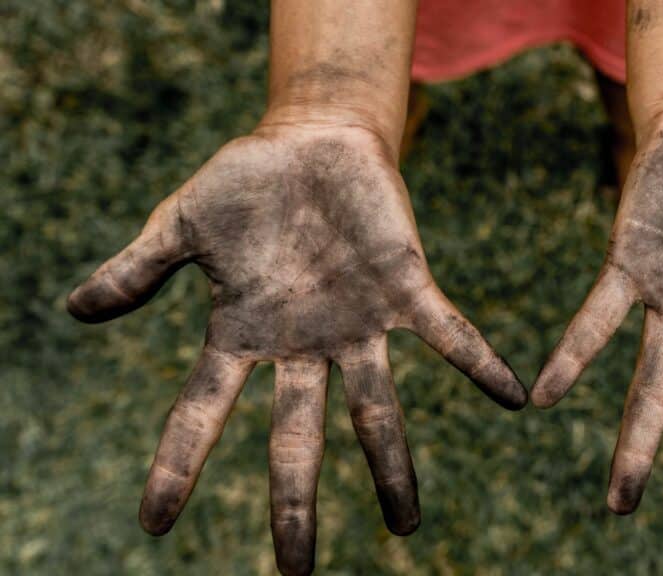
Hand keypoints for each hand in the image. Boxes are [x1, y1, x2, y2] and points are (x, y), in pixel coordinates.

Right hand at [68, 125, 526, 574]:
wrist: (312, 140)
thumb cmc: (248, 182)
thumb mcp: (181, 223)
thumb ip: (138, 270)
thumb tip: (72, 311)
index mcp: (245, 333)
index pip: (202, 412)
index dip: (178, 465)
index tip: (156, 524)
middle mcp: (304, 345)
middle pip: (298, 439)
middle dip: (296, 504)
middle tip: (299, 572)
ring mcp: (359, 324)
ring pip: (376, 411)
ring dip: (393, 467)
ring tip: (407, 526)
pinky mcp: (408, 289)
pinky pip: (451, 337)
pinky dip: (480, 365)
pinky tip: (515, 398)